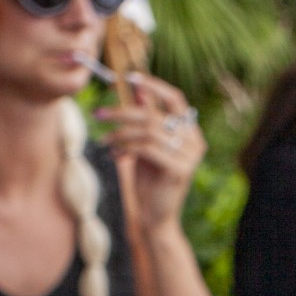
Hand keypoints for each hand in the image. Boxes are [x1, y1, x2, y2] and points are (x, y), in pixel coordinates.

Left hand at [97, 74, 203, 233]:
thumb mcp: (146, 145)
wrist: (155, 217)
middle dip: (123, 112)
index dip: (153, 85)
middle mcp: (195, 141)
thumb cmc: (150, 181)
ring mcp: (190, 157)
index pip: (175, 99)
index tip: (129, 78)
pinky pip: (148, 148)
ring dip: (121, 133)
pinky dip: (127, 147)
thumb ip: (146, 119)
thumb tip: (138, 90)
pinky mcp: (179, 170)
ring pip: (148, 131)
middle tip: (100, 113)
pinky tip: (115, 153)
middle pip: (155, 114)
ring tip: (105, 140)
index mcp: (191, 132)